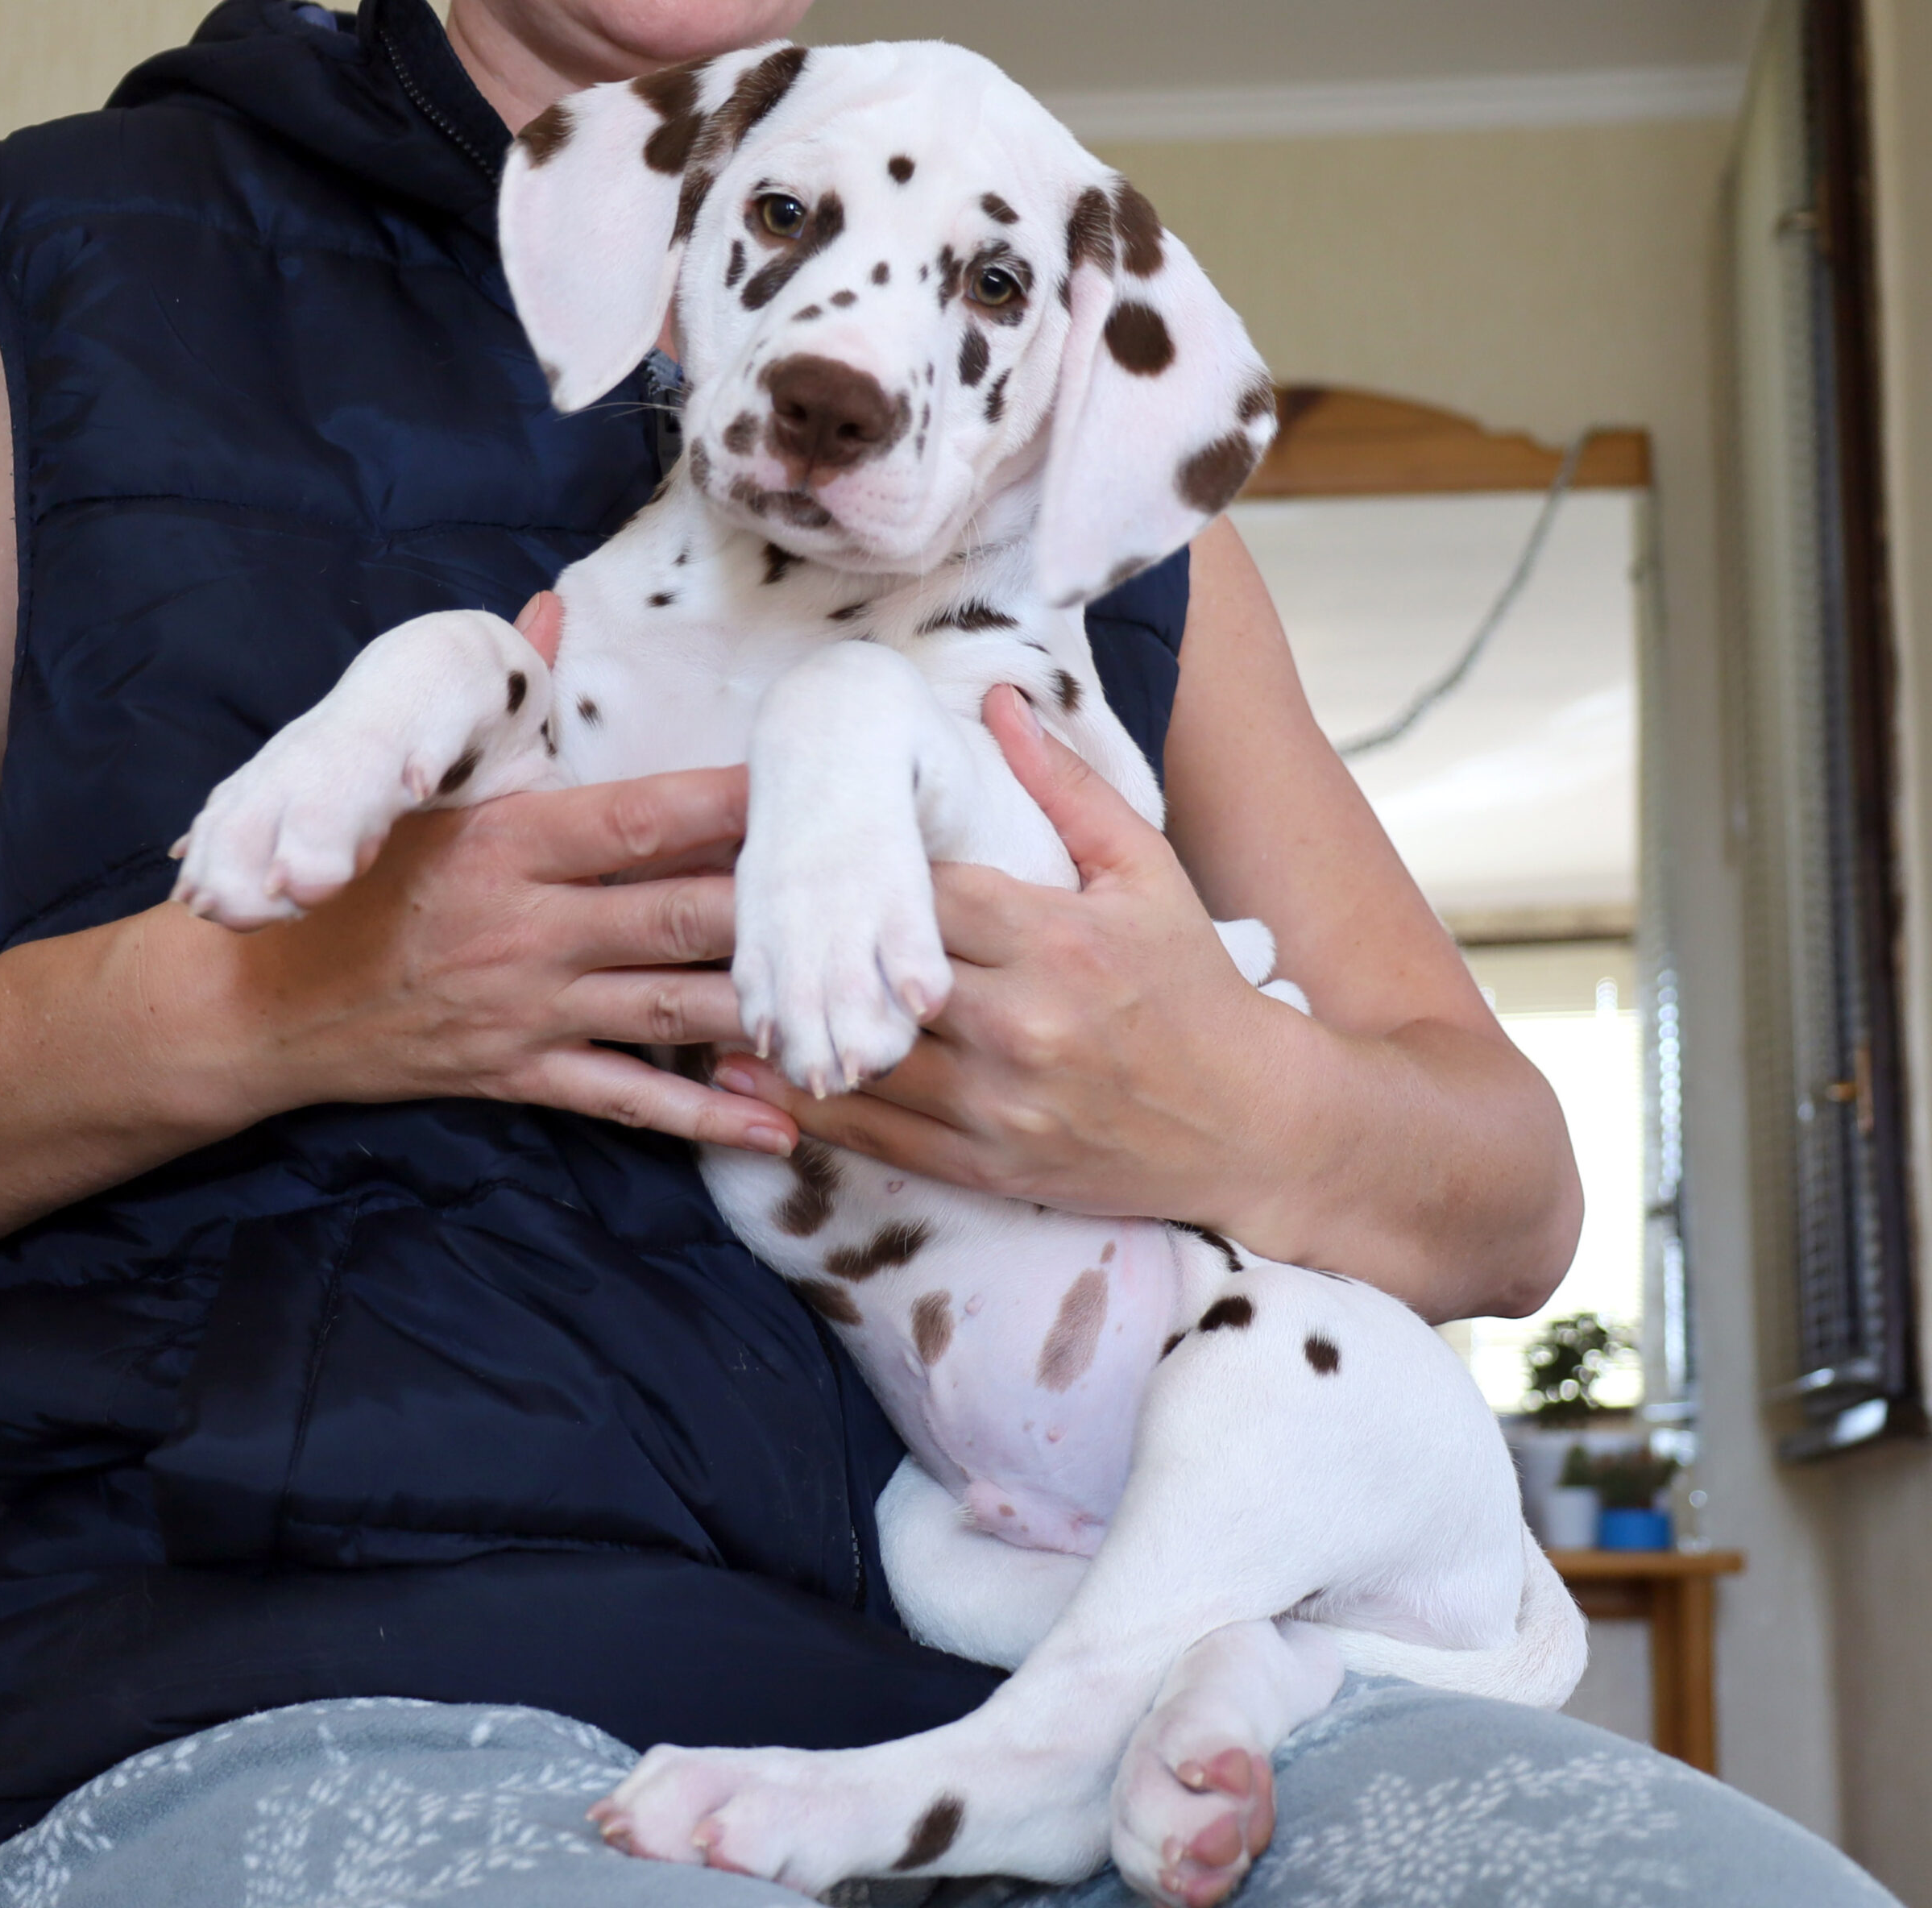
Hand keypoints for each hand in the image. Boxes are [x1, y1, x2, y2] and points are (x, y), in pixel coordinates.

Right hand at [171, 590, 798, 1155]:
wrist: (249, 1003)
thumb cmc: (352, 884)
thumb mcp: (424, 789)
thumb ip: (501, 700)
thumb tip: (552, 604)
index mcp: (512, 840)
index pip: (644, 816)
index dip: (738, 806)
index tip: (819, 793)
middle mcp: (528, 923)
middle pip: (681, 912)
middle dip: (782, 914)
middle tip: (880, 911)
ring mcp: (526, 1007)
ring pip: (669, 1008)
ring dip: (764, 1013)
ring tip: (857, 1021)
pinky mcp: (517, 1075)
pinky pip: (625, 1101)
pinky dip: (702, 1114)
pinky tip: (779, 1119)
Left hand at [712, 684, 1304, 1221]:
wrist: (1253, 1127)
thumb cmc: (1197, 988)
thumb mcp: (1148, 873)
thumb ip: (1066, 790)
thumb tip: (996, 700)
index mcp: (1060, 939)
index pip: (929, 892)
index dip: (859, 869)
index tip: (793, 839)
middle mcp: (1024, 1024)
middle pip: (879, 975)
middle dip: (805, 944)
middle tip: (704, 907)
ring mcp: (1002, 1106)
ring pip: (864, 1059)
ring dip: (785, 1026)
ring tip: (694, 992)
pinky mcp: (990, 1167)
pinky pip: (880, 1137)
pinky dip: (813, 1105)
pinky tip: (756, 1072)